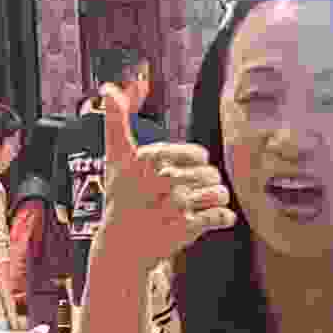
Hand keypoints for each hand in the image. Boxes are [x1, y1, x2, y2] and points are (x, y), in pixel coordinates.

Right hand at [87, 87, 232, 287]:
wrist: (120, 245)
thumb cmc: (121, 195)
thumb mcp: (116, 157)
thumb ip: (116, 121)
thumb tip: (109, 88)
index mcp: (147, 162)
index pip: (190, 153)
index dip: (196, 158)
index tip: (195, 163)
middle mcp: (160, 183)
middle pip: (207, 173)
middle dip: (209, 179)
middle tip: (200, 186)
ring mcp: (173, 208)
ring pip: (216, 193)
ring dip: (218, 195)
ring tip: (210, 199)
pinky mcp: (183, 231)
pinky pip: (217, 217)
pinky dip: (223, 216)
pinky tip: (217, 216)